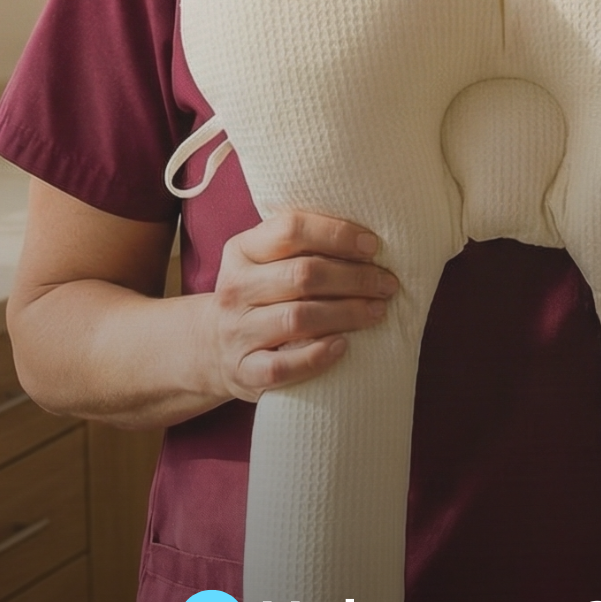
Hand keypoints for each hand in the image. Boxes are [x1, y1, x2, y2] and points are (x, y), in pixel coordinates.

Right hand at [207, 211, 397, 401]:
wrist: (213, 347)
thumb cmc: (260, 296)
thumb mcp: (267, 261)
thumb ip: (303, 246)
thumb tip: (369, 243)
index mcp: (242, 250)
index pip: (291, 230)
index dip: (337, 235)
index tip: (373, 246)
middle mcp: (235, 288)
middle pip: (303, 275)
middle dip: (355, 278)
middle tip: (387, 284)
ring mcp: (237, 331)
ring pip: (298, 318)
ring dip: (347, 313)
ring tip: (378, 311)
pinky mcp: (244, 371)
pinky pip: (282, 366)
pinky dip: (316, 357)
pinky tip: (343, 346)